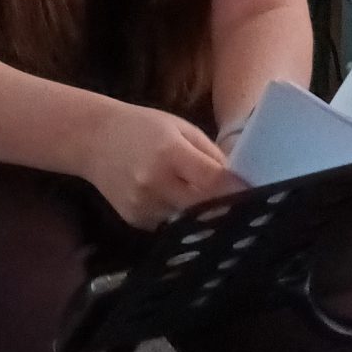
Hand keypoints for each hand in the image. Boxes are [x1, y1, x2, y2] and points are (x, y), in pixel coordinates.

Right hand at [87, 104, 239, 228]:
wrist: (93, 139)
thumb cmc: (142, 126)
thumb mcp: (181, 128)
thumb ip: (210, 155)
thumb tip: (239, 181)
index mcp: (171, 153)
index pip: (212, 181)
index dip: (237, 192)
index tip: (258, 197)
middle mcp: (155, 183)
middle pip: (203, 208)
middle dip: (225, 209)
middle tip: (246, 210)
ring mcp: (143, 205)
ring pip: (188, 221)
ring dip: (203, 216)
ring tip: (217, 209)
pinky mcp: (135, 220)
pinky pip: (169, 224)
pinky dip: (180, 216)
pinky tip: (180, 203)